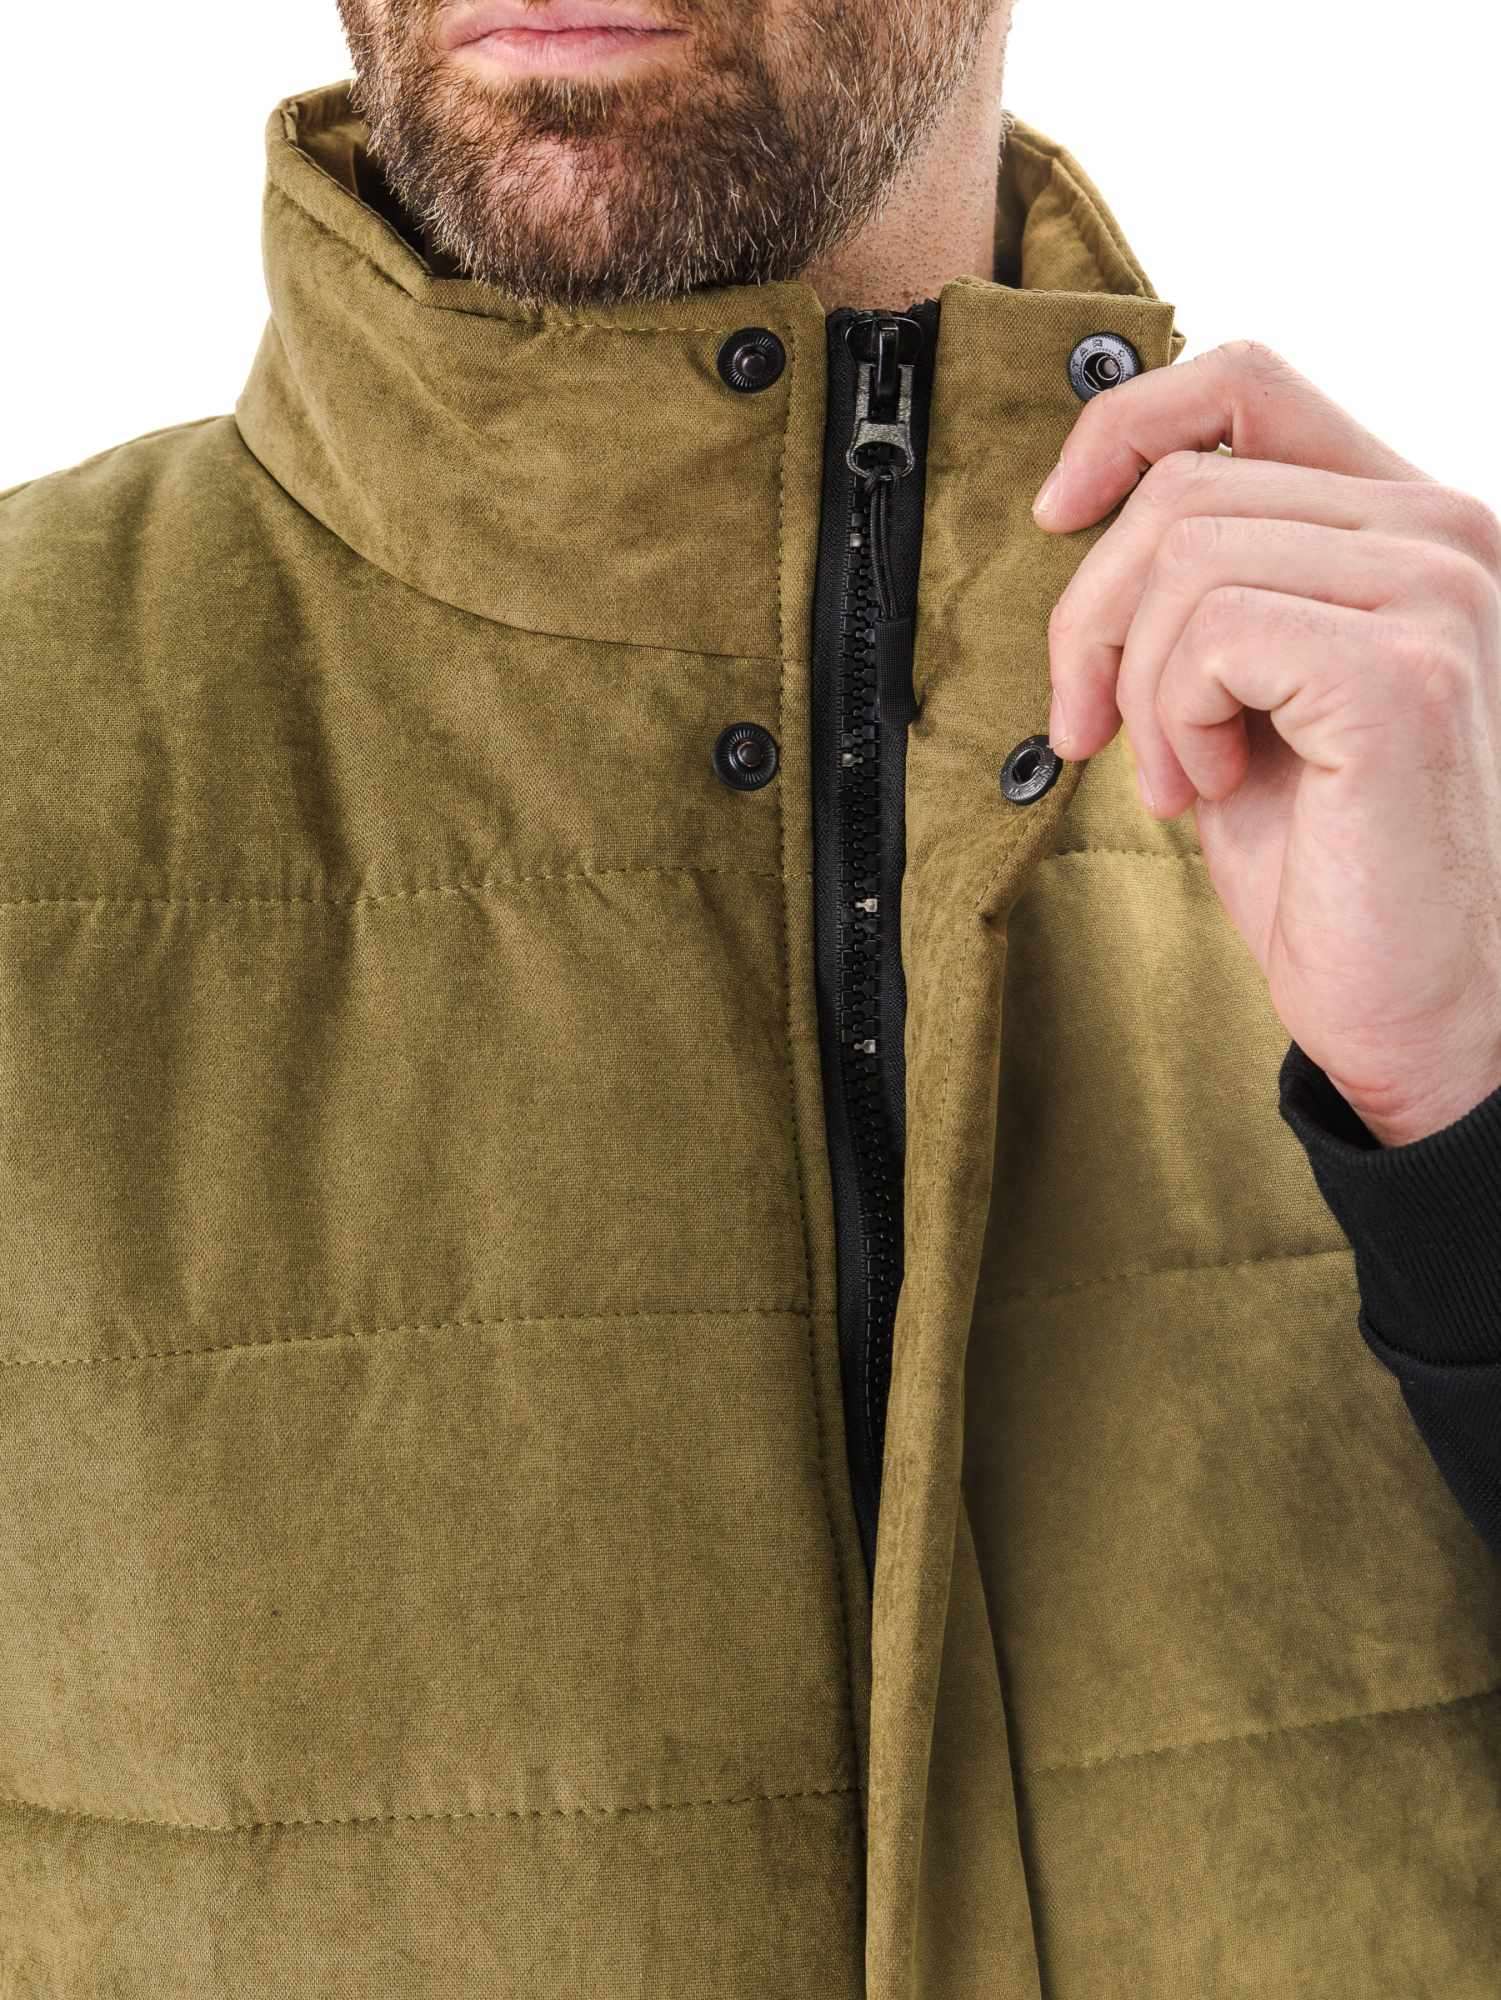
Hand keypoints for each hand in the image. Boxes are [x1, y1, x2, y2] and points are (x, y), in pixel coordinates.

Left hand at [1033, 340, 1500, 1147]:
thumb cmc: (1333, 861)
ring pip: (1183, 555)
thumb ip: (1207, 589)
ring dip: (1140, 685)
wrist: (1417, 1000)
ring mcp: (1436, 593)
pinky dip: (1175, 719)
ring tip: (1186, 776)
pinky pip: (1209, 630)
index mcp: (1404, 528)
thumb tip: (1085, 513)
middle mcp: (1442, 535)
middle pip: (1182, 487)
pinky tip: (1216, 790)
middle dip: (1094, 619)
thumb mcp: (1245, 696)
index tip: (1056, 515)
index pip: (1248, 384)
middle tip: (1092, 730)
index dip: (1124, 428)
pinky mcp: (1402, 670)